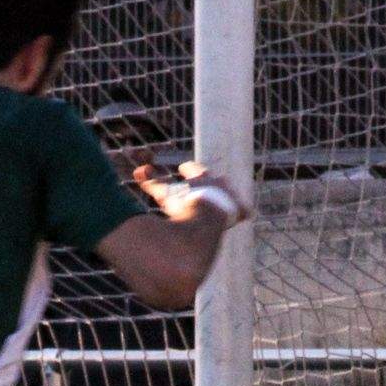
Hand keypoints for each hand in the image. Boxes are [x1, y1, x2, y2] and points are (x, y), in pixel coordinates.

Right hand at [134, 161, 250, 226]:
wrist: (206, 218)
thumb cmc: (184, 205)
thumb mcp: (165, 193)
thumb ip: (152, 182)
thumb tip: (137, 170)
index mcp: (201, 176)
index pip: (193, 169)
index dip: (188, 169)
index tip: (183, 167)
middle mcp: (218, 183)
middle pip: (213, 179)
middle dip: (209, 180)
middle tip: (206, 180)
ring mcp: (230, 196)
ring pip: (230, 192)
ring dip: (226, 194)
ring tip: (226, 197)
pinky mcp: (239, 210)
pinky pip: (244, 210)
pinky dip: (244, 211)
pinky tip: (248, 213)